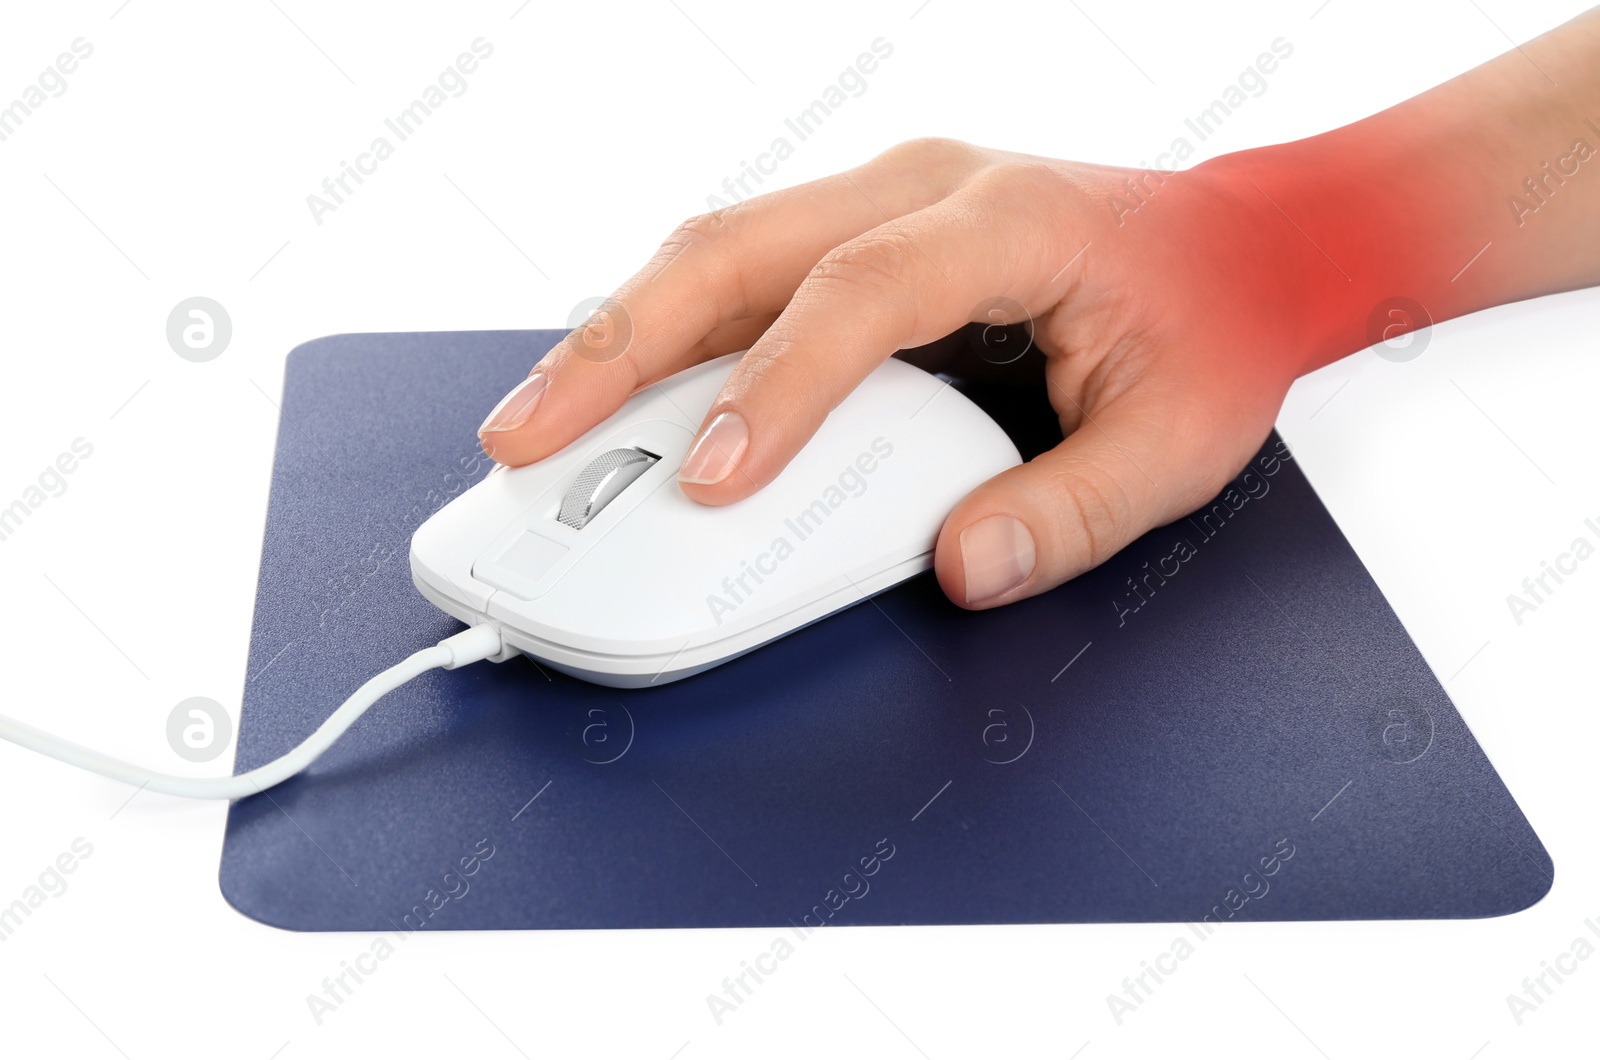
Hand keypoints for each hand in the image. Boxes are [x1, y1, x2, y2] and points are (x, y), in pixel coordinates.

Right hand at [477, 138, 1326, 608]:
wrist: (1242, 243)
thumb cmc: (1211, 323)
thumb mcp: (1180, 440)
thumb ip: (1074, 510)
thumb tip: (961, 566)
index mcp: (1007, 219)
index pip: (859, 293)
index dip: (770, 386)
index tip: (706, 479)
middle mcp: (920, 188)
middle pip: (732, 246)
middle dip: (614, 347)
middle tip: (525, 439)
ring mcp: (877, 204)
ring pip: (711, 253)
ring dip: (614, 339)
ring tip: (534, 427)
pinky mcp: (854, 238)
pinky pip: (736, 278)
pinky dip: (664, 342)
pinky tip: (614, 402)